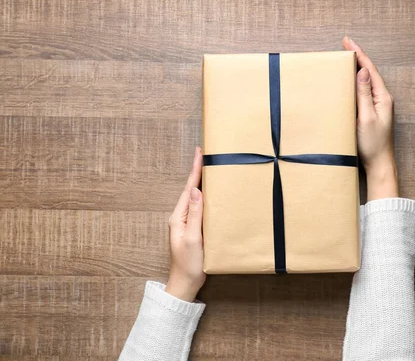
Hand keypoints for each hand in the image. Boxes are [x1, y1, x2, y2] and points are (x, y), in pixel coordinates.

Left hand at [165, 146, 206, 301]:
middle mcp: (181, 216)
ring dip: (202, 181)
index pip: (189, 188)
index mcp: (178, 216)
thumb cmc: (188, 264)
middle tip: (207, 154)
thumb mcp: (192, 238)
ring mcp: (187, 222)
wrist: (185, 284)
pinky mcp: (194, 228)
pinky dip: (207, 196)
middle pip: (191, 189)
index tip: (200, 152)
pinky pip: (200, 207)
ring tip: (210, 167)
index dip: (195, 169)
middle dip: (199, 171)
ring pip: (196, 197)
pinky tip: (213, 193)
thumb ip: (195, 215)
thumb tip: (195, 190)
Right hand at [342, 37, 398, 200]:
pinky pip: (364, 91)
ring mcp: (378, 106)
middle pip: (369, 72)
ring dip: (356, 68)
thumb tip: (362, 71)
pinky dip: (355, 82)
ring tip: (346, 56)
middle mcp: (382, 99)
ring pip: (366, 81)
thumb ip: (364, 94)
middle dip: (357, 57)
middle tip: (345, 44)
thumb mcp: (366, 118)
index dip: (359, 54)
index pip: (370, 70)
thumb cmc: (373, 145)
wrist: (379, 164)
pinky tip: (348, 80)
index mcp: (383, 97)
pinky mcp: (372, 112)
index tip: (348, 42)